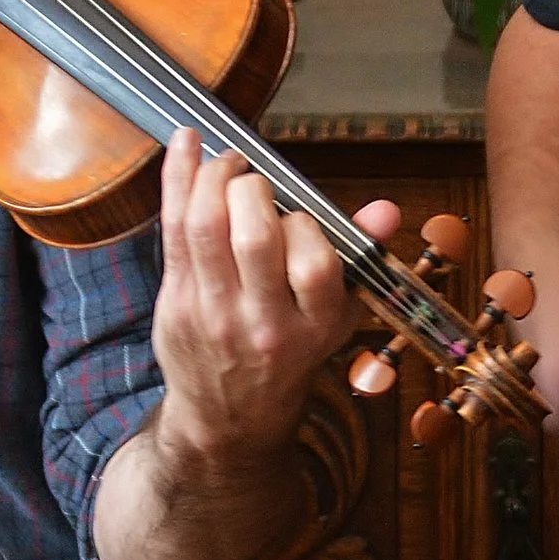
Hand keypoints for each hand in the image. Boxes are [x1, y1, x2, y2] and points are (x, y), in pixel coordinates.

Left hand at [150, 128, 391, 466]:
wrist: (230, 416)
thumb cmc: (288, 353)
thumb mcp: (337, 316)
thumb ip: (360, 255)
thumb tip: (386, 211)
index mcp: (313, 325)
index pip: (314, 262)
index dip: (305, 225)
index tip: (297, 217)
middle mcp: (263, 322)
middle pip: (254, 236)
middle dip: (254, 188)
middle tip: (255, 180)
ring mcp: (214, 313)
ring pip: (205, 227)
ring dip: (214, 176)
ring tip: (226, 163)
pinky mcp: (176, 302)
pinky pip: (172, 229)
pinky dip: (177, 178)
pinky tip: (186, 143)